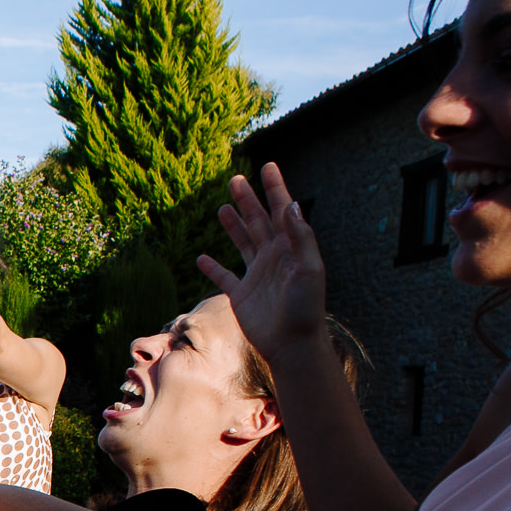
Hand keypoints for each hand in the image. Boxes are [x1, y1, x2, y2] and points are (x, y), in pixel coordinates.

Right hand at [198, 163, 328, 365]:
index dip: (275, 189)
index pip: (281, 211)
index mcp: (290, 247)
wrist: (292, 344)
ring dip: (233, 226)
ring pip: (242, 243)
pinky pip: (224, 277)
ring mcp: (256, 275)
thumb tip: (289, 205)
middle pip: (258, 222)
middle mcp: (273, 257)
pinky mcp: (241, 295)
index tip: (269, 167)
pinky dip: (212, 267)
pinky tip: (202, 258)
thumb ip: (300, 238)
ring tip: (223, 208)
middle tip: (235, 180)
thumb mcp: (308, 270)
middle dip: (248, 201)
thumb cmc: (305, 308)